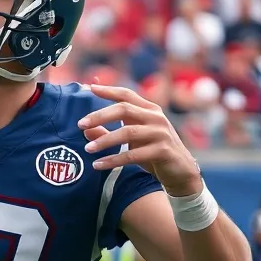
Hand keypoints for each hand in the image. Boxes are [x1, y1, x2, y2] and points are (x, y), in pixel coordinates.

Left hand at [78, 85, 202, 196]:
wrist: (180, 171)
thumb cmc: (152, 152)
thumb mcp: (130, 140)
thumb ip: (109, 132)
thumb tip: (85, 129)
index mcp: (148, 110)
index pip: (126, 94)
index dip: (108, 90)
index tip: (89, 88)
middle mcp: (156, 117)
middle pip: (124, 109)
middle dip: (100, 116)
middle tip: (80, 124)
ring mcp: (160, 133)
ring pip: (128, 132)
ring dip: (105, 140)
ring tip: (88, 149)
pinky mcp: (162, 151)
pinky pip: (133, 155)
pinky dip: (113, 160)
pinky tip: (98, 165)